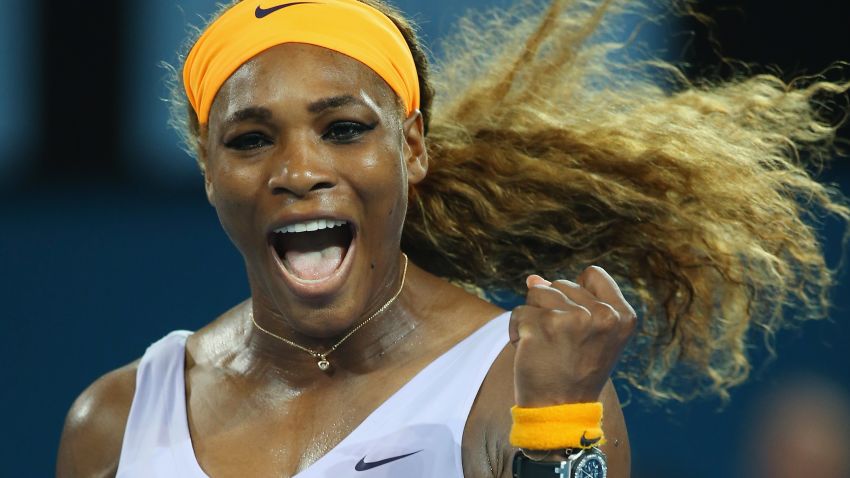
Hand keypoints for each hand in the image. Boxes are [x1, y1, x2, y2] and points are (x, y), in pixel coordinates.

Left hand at [509, 266, 636, 405]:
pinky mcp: (543, 325)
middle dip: (552, 308)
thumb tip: (532, 278)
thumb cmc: (574, 372)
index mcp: (622, 316)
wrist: (560, 411)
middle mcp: (603, 315)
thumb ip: (571, 301)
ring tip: (546, 346)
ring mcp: (573, 319)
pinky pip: (518, 312)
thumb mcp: (589, 335)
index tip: (577, 323)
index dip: (576, 293)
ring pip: (536, 292)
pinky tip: (530, 352)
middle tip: (561, 344)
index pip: (593, 274)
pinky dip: (516, 331)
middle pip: (561, 284)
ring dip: (533, 317)